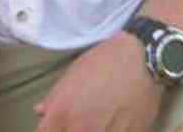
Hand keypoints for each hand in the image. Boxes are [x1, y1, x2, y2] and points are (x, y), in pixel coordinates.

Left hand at [34, 32, 162, 131]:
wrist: (141, 59)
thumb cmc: (103, 62)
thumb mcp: (72, 74)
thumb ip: (54, 98)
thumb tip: (40, 112)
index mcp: (62, 112)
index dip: (51, 130)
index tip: (57, 126)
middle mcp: (81, 129)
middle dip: (71, 129)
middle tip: (81, 120)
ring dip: (93, 130)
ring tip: (100, 118)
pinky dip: (112, 131)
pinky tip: (114, 122)